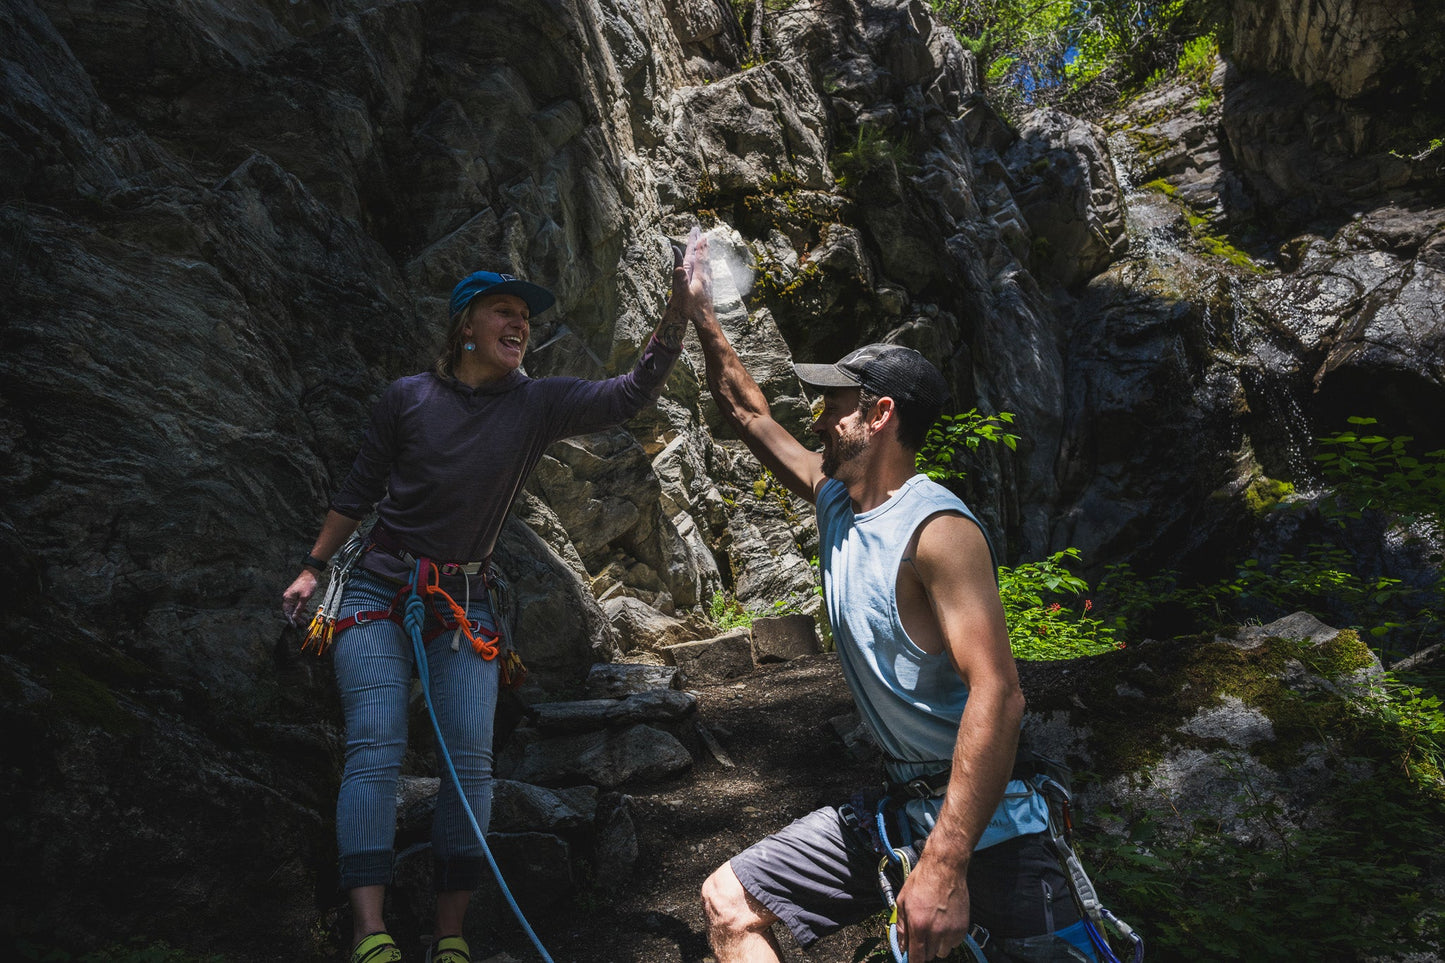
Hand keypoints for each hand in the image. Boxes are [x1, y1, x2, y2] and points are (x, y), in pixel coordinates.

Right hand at [282, 569, 320, 625]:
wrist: (311, 573)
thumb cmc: (308, 584)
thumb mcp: (305, 598)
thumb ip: (299, 608)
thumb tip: (294, 617)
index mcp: (287, 598)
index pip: (287, 612)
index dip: (290, 620)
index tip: (295, 626)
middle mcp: (287, 597)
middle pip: (290, 611)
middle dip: (296, 618)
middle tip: (303, 624)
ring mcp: (292, 595)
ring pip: (294, 608)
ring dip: (299, 614)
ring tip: (306, 620)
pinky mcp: (296, 594)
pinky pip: (297, 604)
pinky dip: (301, 609)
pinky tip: (306, 612)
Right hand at [657, 227, 712, 348]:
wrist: (705, 320)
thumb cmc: (693, 309)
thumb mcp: (683, 295)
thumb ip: (680, 281)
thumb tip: (677, 266)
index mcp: (700, 276)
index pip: (699, 256)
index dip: (699, 245)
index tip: (699, 233)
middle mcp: (706, 276)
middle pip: (704, 257)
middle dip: (703, 245)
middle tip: (702, 233)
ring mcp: (708, 282)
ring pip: (707, 263)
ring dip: (705, 252)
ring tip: (705, 245)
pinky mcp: (708, 287)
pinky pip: (708, 270)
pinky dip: (706, 263)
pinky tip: (707, 266)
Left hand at [894, 853, 970, 960]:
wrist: (944, 868)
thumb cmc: (922, 881)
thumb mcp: (903, 901)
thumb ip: (901, 926)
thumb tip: (901, 945)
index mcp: (918, 925)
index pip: (917, 957)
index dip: (913, 961)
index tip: (912, 960)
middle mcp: (936, 931)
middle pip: (930, 955)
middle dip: (924, 948)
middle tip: (922, 934)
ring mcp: (951, 930)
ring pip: (943, 951)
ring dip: (937, 944)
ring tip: (935, 927)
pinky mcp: (963, 927)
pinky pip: (955, 943)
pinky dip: (949, 938)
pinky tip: (945, 924)